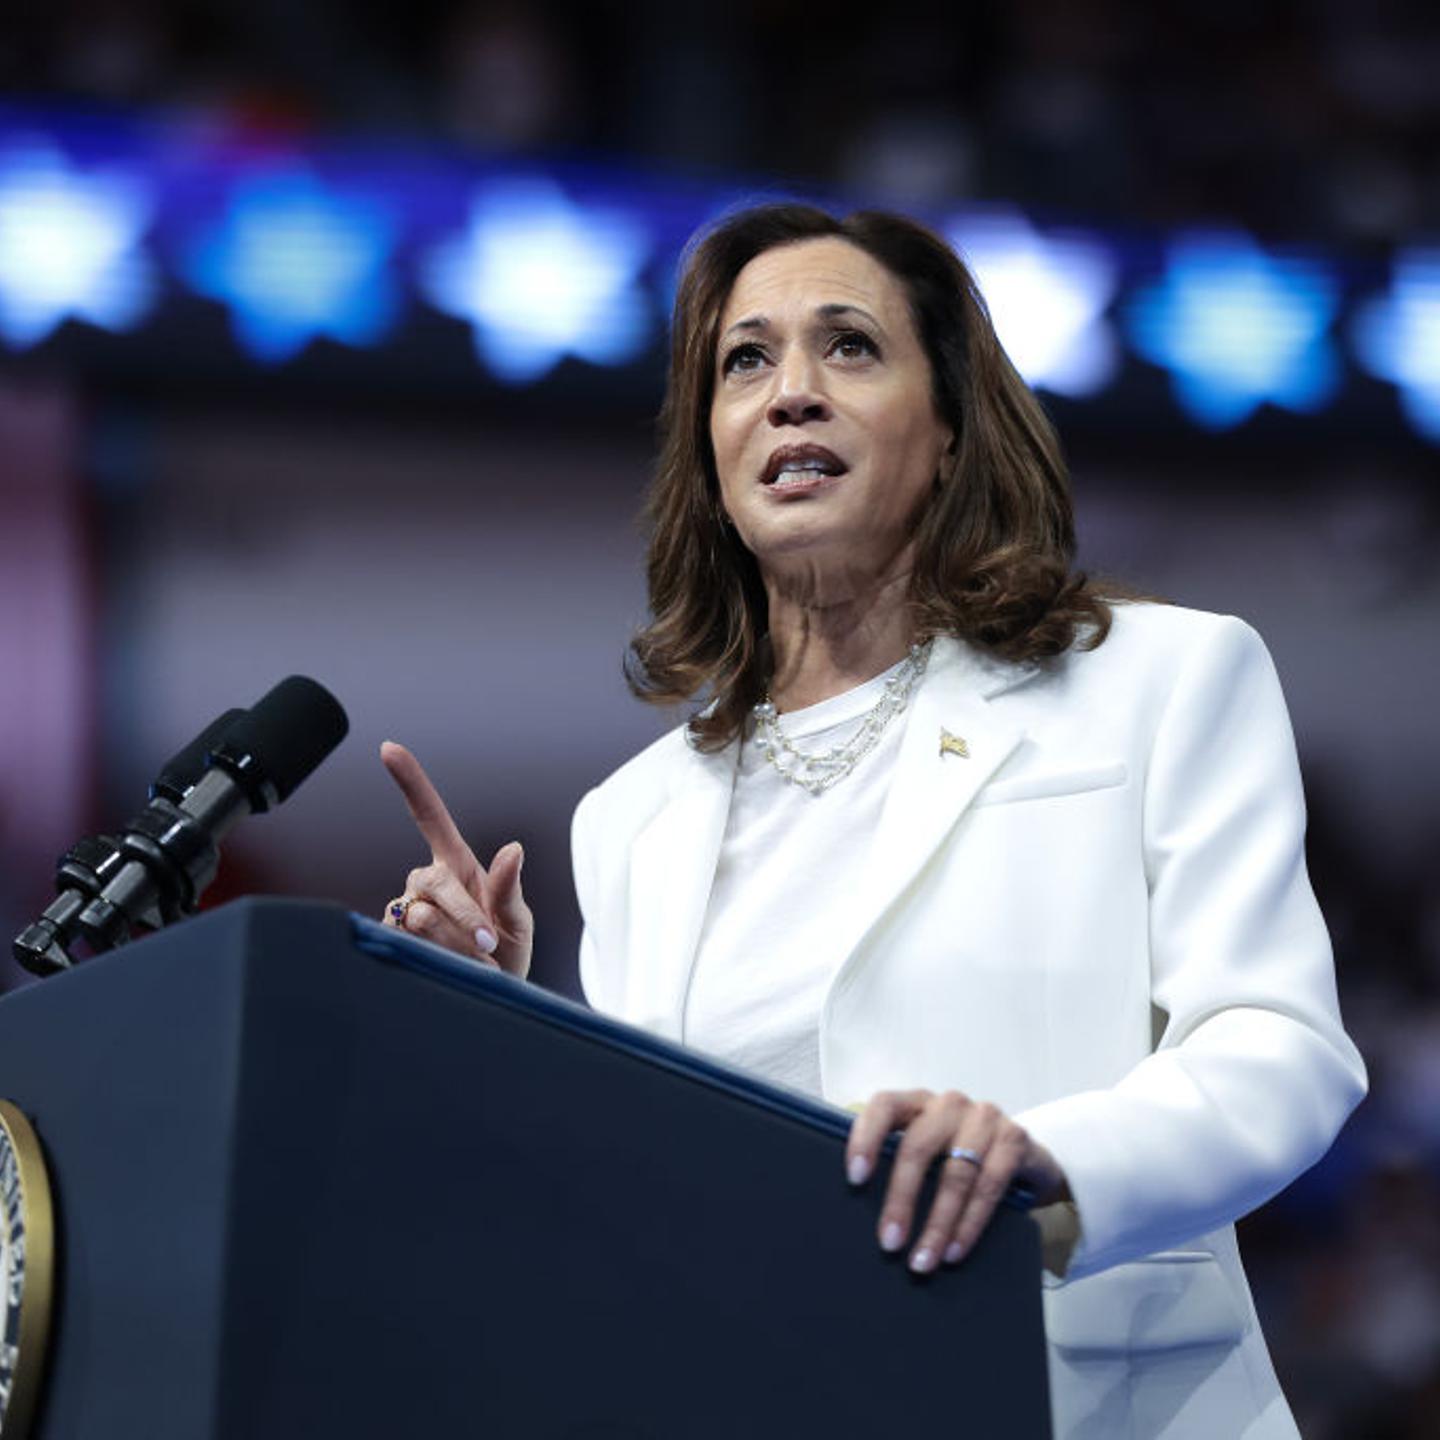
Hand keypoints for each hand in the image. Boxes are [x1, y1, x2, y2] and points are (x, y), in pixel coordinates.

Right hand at [379, 740, 533, 977]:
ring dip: (455, 942)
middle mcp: (426, 882)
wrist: (487, 998)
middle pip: (433, 881)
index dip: (409, 781)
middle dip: (466, 916)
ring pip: (421, 916)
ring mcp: (406, 909)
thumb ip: (511, 890)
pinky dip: (439, 957)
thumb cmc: (505, 956)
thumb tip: (514, 849)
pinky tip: (448, 966)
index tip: (389, 748)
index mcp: (458, 866)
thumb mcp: (518, 923)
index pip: (429, 816)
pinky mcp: (392, 938)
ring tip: (473, 960)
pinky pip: (408, 942)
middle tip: (490, 946)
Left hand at [846, 1089, 1068, 1273]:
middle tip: (889, 1243)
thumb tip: (856, 1208)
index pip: (884, 1106)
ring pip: (955, 1173)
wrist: (1028, 1163)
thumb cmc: (963, 1161)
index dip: (866, 1138)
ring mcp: (984, 1118)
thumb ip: (899, 1164)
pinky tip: (955, 1250)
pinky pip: (989, 1185)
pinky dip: (969, 1224)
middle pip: (917, 1147)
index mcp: (918, 1103)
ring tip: (922, 1259)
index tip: (855, 1178)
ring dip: (937, 1224)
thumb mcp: (930, 1155)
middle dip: (901, 1200)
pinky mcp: (1014, 1139)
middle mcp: (949, 1104)